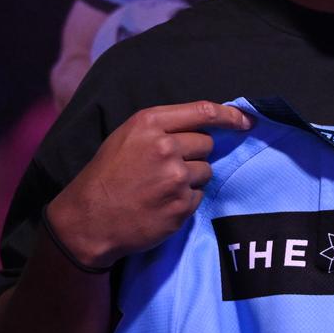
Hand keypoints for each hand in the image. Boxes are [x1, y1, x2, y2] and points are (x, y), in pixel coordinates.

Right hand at [46, 100, 251, 268]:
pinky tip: (161, 204)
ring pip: (206, 171)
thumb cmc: (107, 175)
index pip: (203, 111)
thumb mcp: (127, 137)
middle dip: (194, 154)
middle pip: (206, 144)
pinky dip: (185, 201)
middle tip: (167, 167)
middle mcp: (165, 147)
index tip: (246, 120)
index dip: (230, 115)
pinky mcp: (181, 206)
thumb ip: (164, 127)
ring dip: (191, 179)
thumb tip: (207, 126)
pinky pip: (199, 197)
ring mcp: (175, 178)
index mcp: (149, 123)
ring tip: (161, 187)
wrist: (88, 221)